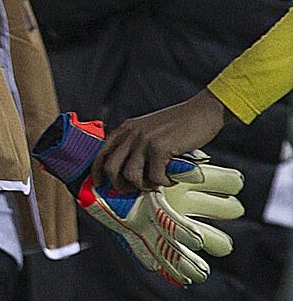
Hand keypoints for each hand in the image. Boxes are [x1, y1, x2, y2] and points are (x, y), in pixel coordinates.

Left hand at [32, 112, 243, 285]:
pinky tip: (172, 179)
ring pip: (130, 175)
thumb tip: (129, 173)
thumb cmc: (180, 124)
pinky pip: (154, 176)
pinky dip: (163, 182)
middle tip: (135, 189)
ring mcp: (144, 140)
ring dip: (143, 186)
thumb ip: (137, 144)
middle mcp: (130, 134)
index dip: (96, 173)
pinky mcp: (160, 146)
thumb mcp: (149, 129)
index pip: (100, 154)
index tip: (100, 185)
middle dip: (120, 185)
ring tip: (156, 184)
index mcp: (125, 129)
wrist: (203, 111)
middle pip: (110, 168)